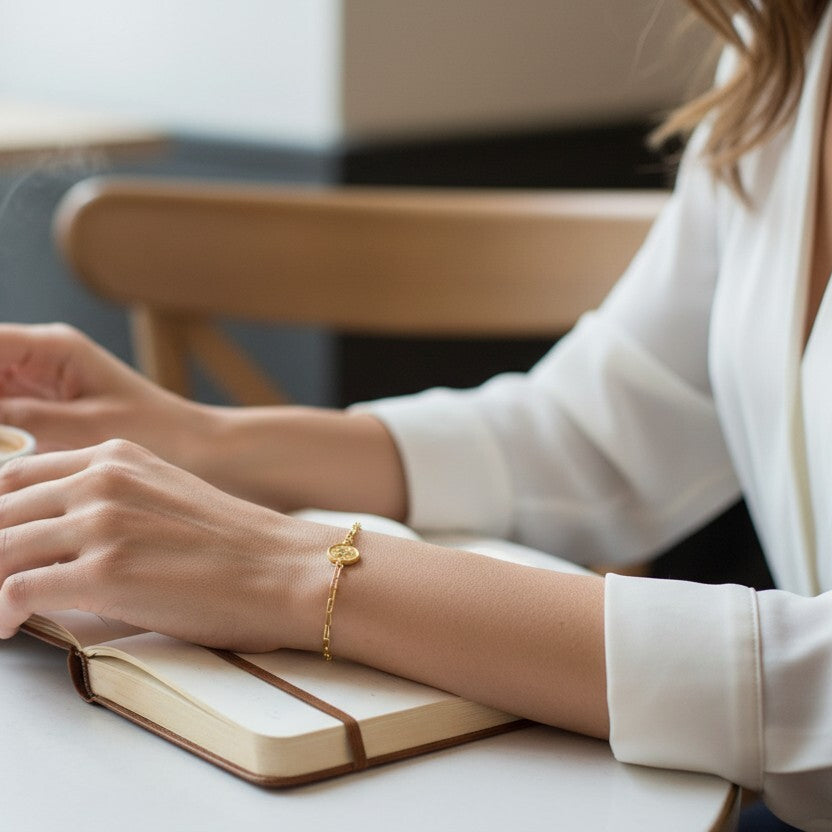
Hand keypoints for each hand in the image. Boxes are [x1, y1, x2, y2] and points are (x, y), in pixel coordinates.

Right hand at [0, 323, 207, 467]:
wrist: (199, 448)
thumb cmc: (156, 432)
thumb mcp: (79, 428)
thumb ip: (14, 423)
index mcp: (51, 347)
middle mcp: (40, 357)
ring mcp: (39, 384)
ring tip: (6, 452)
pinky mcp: (44, 412)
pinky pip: (1, 420)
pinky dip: (2, 439)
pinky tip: (7, 456)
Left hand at [0, 438, 330, 650]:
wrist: (284, 568)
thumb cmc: (234, 543)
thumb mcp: (164, 496)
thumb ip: (108, 501)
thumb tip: (55, 537)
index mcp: (115, 455)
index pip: (13, 474)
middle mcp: (102, 480)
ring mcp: (103, 524)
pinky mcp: (106, 573)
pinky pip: (15, 591)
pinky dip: (0, 613)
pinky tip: (6, 627)